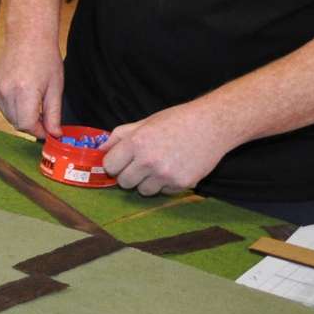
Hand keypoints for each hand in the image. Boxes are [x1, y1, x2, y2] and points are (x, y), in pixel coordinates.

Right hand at [0, 38, 61, 137]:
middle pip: (17, 123)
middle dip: (31, 123)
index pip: (27, 125)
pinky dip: (12, 106)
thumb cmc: (45, 57)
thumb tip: (54, 134)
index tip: (47, 131)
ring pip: (9, 117)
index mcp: (24, 91)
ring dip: (21, 115)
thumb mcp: (55, 87)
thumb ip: (54, 114)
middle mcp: (7, 92)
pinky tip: (21, 91)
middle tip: (43, 114)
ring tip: (32, 99)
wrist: (28, 36)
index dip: (38, 131)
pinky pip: (2, 107)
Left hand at [102, 103, 235, 195]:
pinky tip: (176, 167)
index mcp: (137, 142)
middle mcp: (149, 160)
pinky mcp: (179, 184)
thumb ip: (121, 136)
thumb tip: (99, 149)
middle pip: (124, 182)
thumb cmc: (179, 120)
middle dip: (130, 174)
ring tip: (162, 164)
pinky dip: (166, 184)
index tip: (122, 161)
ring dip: (148, 182)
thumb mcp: (147, 122)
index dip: (115, 164)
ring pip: (143, 191)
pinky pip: (163, 192)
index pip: (110, 166)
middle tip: (144, 163)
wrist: (214, 124)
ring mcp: (165, 174)